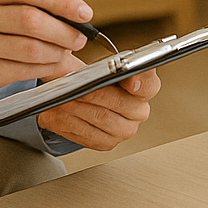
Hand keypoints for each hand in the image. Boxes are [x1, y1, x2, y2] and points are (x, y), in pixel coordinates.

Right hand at [0, 0, 92, 122]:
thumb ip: (36, 13)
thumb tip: (83, 24)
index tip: (84, 13)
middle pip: (31, 18)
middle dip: (64, 31)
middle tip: (79, 39)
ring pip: (31, 47)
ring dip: (57, 53)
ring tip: (64, 55)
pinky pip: (24, 69)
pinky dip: (45, 69)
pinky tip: (50, 68)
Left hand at [37, 69, 160, 150]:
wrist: (88, 100)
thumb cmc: (98, 80)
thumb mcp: (99, 64)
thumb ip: (102, 64)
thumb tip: (79, 68)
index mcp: (146, 88)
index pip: (149, 85)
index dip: (140, 82)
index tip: (130, 81)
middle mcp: (139, 112)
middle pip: (120, 104)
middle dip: (95, 95)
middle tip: (78, 88)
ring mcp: (125, 130)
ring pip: (100, 118)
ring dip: (77, 108)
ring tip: (62, 99)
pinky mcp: (107, 143)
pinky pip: (86, 135)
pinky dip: (69, 122)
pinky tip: (58, 113)